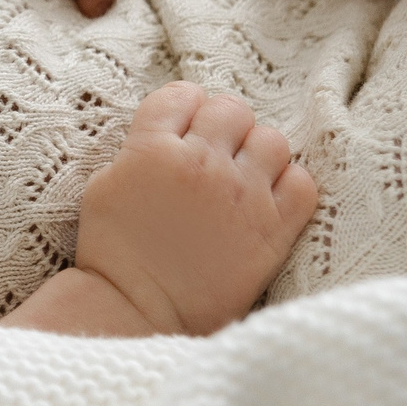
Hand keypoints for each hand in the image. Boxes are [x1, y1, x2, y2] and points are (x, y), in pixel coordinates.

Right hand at [64, 82, 315, 335]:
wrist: (136, 311)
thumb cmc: (113, 254)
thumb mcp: (104, 186)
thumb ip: (139, 149)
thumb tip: (171, 132)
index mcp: (152, 149)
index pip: (182, 94)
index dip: (185, 108)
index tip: (184, 129)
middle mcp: (201, 164)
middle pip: (231, 109)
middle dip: (224, 127)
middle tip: (215, 155)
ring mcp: (241, 195)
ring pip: (272, 140)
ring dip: (258, 154)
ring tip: (243, 179)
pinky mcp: (272, 229)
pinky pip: (302, 183)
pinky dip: (289, 187)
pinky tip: (268, 202)